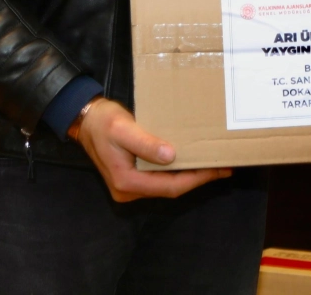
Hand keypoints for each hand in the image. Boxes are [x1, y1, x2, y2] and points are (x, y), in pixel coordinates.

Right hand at [72, 98, 230, 201]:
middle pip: (171, 188)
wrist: (86, 120)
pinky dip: (179, 171)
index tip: (217, 169)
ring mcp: (131, 186)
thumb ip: (145, 143)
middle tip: (223, 167)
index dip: (196, 179)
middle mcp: (128, 190)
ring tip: (214, 163)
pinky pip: (161, 178)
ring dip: (190, 175)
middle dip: (198, 179)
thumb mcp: (123, 129)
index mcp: (126, 181)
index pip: (170, 186)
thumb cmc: (104, 122)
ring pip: (167, 184)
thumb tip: (171, 156)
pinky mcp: (134, 177)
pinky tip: (193, 161)